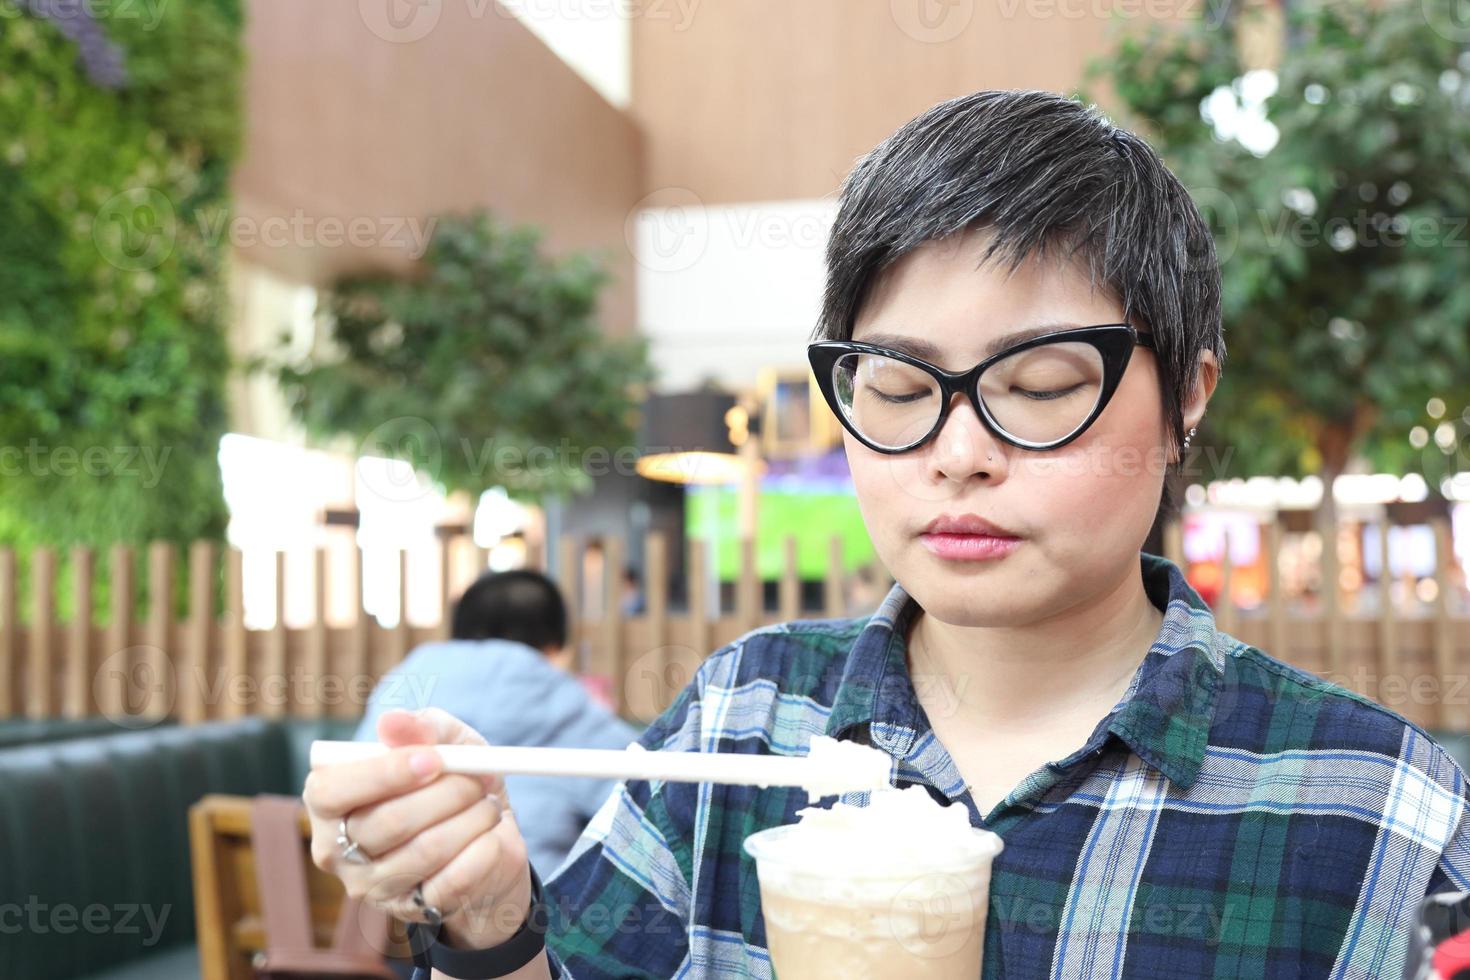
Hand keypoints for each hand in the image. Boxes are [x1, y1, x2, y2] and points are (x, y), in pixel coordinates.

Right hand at [304, 707, 534, 948]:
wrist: (488, 837)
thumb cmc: (451, 782)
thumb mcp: (447, 742)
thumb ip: (422, 727)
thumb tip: (392, 721)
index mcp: (329, 800)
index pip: (332, 791)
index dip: (384, 773)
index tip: (434, 759)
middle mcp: (336, 849)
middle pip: (386, 822)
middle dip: (445, 794)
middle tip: (478, 778)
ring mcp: (369, 886)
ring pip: (423, 852)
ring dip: (470, 820)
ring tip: (486, 804)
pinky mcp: (409, 910)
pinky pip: (452, 881)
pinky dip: (482, 850)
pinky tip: (490, 835)